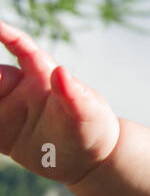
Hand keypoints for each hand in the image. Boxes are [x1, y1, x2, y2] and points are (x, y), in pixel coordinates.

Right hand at [0, 20, 120, 185]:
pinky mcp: (1, 133)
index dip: (7, 34)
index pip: (21, 48)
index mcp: (42, 78)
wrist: (90, 161)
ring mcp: (9, 110)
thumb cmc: (95, 130)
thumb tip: (60, 71)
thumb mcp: (88, 113)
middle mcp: (21, 90)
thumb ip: (74, 94)